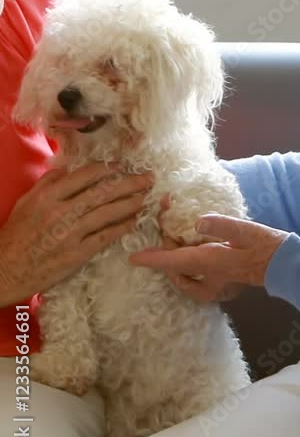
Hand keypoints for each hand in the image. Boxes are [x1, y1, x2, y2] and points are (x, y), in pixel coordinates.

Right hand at [0, 164, 155, 306]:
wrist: (6, 269)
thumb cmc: (15, 235)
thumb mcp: (26, 202)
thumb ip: (47, 183)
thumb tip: (67, 169)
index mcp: (49, 196)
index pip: (85, 176)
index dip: (108, 169)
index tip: (122, 166)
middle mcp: (62, 212)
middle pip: (103, 192)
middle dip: (129, 183)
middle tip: (148, 178)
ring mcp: (71, 234)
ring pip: (107, 213)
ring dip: (130, 203)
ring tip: (146, 196)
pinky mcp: (77, 254)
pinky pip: (105, 237)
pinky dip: (121, 227)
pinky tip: (134, 221)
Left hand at [128, 214, 288, 301]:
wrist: (286, 267)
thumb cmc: (266, 245)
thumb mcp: (244, 229)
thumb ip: (220, 225)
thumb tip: (197, 222)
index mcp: (211, 262)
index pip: (174, 262)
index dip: (152, 260)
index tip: (133, 259)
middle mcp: (210, 280)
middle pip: (177, 271)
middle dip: (167, 255)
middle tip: (168, 231)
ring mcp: (217, 288)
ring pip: (186, 280)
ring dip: (178, 265)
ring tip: (179, 245)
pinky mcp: (224, 289)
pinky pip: (198, 283)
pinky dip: (191, 272)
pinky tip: (198, 257)